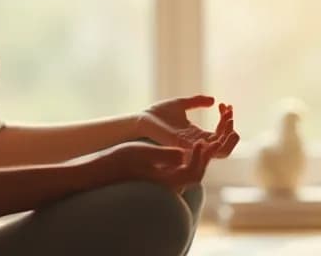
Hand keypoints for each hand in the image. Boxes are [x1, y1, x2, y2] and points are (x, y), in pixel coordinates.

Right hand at [94, 140, 218, 193]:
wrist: (107, 168)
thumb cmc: (122, 160)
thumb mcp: (143, 153)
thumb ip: (164, 155)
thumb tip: (182, 155)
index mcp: (166, 182)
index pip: (193, 173)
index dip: (201, 158)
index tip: (200, 141)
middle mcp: (171, 184)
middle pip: (198, 172)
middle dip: (207, 156)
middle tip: (213, 137)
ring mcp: (169, 180)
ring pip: (194, 169)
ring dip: (203, 154)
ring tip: (206, 138)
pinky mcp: (167, 174)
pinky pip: (186, 166)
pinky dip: (194, 154)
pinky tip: (194, 141)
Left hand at [140, 95, 239, 157]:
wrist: (142, 118)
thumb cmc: (159, 113)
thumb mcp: (182, 104)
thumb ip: (197, 102)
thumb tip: (213, 100)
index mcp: (197, 135)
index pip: (220, 134)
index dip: (227, 120)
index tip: (226, 105)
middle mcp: (196, 143)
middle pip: (224, 144)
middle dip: (230, 128)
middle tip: (229, 112)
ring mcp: (191, 146)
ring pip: (220, 149)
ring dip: (228, 133)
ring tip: (228, 118)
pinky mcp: (184, 145)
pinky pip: (206, 150)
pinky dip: (217, 141)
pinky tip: (220, 126)